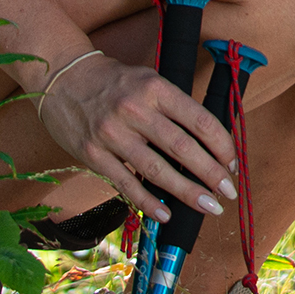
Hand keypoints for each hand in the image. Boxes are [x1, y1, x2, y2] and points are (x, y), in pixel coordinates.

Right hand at [36, 54, 236, 225]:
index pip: (199, 120)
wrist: (62, 78)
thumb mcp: (149, 80)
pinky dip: (147, 202)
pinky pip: (126, 184)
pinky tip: (165, 215)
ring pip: (157, 170)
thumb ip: (174, 107)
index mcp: (156, 88)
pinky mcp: (93, 155)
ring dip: (187, 192)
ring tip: (208, 206)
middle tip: (228, 193)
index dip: (222, 145)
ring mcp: (112, 134)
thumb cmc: (114, 82)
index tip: (232, 163)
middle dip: (211, 174)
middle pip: (183, 148)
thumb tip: (208, 144)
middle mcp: (135, 110)